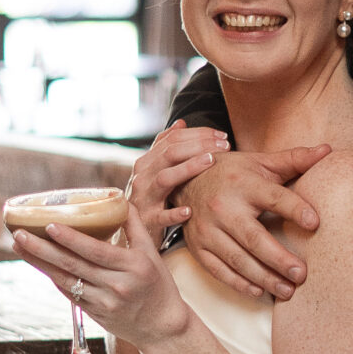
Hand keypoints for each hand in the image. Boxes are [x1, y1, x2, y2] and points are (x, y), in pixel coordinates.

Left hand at [13, 202, 190, 350]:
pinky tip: (39, 264)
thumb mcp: (152, 254)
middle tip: (20, 234)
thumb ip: (134, 226)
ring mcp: (104, 302)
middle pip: (73, 265)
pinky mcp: (95, 314)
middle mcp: (117, 285)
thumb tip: (119, 199)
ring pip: (65, 280)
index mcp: (133, 266)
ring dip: (40, 263)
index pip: (96, 250)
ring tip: (20, 246)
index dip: (71, 239)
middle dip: (43, 249)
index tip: (49, 225)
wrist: (163, 327)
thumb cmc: (159, 286)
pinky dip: (53, 278)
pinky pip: (70, 293)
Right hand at [127, 123, 231, 237]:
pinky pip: (161, 216)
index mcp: (146, 162)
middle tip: (224, 146)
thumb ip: (164, 147)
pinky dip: (175, 213)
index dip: (198, 134)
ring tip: (210, 161)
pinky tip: (190, 210)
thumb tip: (181, 123)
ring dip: (189, 168)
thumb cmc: (149, 198)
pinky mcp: (148, 221)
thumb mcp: (154, 171)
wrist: (128, 230)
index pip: (172, 139)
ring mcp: (144, 198)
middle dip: (199, 146)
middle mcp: (143, 177)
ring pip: (165, 178)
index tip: (222, 135)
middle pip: (170, 154)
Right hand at [179, 145, 330, 302]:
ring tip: (288, 290)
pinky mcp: (197, 247)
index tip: (314, 223)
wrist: (185, 179)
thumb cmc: (233, 173)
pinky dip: (238, 283)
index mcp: (244, 184)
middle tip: (302, 274)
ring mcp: (207, 230)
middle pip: (254, 238)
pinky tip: (258, 292)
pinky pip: (218, 270)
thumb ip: (294, 159)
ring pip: (237, 259)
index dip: (294, 209)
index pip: (274, 197)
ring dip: (263, 278)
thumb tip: (327, 150)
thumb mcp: (261, 162)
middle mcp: (223, 208)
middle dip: (279, 259)